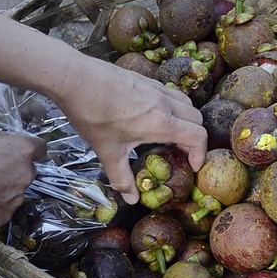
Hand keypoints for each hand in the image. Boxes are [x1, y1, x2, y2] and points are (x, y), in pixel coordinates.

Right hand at [0, 130, 45, 229]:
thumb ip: (1, 140)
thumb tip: (8, 144)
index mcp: (22, 151)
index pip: (40, 148)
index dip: (31, 150)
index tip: (22, 153)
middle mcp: (26, 174)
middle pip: (28, 171)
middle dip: (16, 171)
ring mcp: (17, 197)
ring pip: (17, 191)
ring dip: (6, 189)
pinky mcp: (6, 215)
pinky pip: (5, 208)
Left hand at [54, 55, 207, 204]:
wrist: (75, 77)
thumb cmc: (92, 115)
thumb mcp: (107, 151)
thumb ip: (122, 178)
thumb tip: (131, 200)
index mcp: (161, 123)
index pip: (198, 136)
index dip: (201, 153)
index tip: (192, 165)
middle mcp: (165, 103)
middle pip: (197, 119)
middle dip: (195, 137)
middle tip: (180, 152)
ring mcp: (157, 88)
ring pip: (186, 103)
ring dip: (185, 120)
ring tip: (169, 134)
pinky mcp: (147, 79)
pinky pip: (171, 94)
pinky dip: (173, 107)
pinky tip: (152, 116)